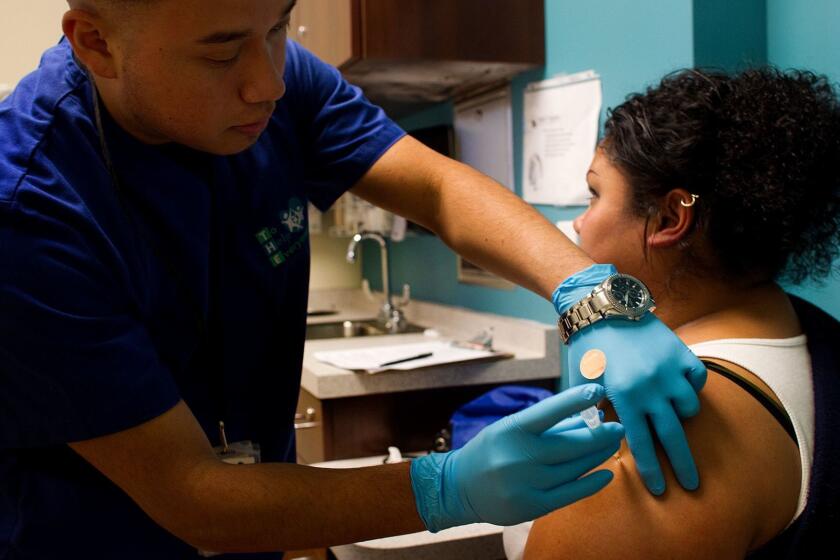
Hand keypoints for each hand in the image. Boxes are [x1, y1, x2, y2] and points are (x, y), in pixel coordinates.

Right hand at [410, 384, 623, 531]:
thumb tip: (589, 417)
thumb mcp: (512, 430)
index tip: (597, 391)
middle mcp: (519, 457)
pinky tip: (607, 473)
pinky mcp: (532, 506)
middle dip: (599, 434)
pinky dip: (592, 483)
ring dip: (598, 454)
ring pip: (574, 467)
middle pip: (571, 444)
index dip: (574, 400)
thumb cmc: (491, 451)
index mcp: (512, 430)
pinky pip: (571, 494)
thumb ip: (549, 426)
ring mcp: (526, 483)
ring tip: (611, 444)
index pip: (548, 411)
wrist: (458, 488)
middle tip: (618, 427)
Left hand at [554, 265, 706, 494]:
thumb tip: (602, 437)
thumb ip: (593, 411)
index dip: (652, 469)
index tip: (661, 490)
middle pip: (673, 435)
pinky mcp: (682, 353)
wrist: (604, 306)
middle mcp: (651, 386)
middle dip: (683, 464)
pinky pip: (698, 379)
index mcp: (624, 396)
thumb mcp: (583, 382)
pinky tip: (681, 388)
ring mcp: (670, 369)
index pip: (641, 443)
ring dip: (682, 415)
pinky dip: (693, 387)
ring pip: (689, 407)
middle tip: (692, 484)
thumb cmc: (588, 346)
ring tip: (671, 414)